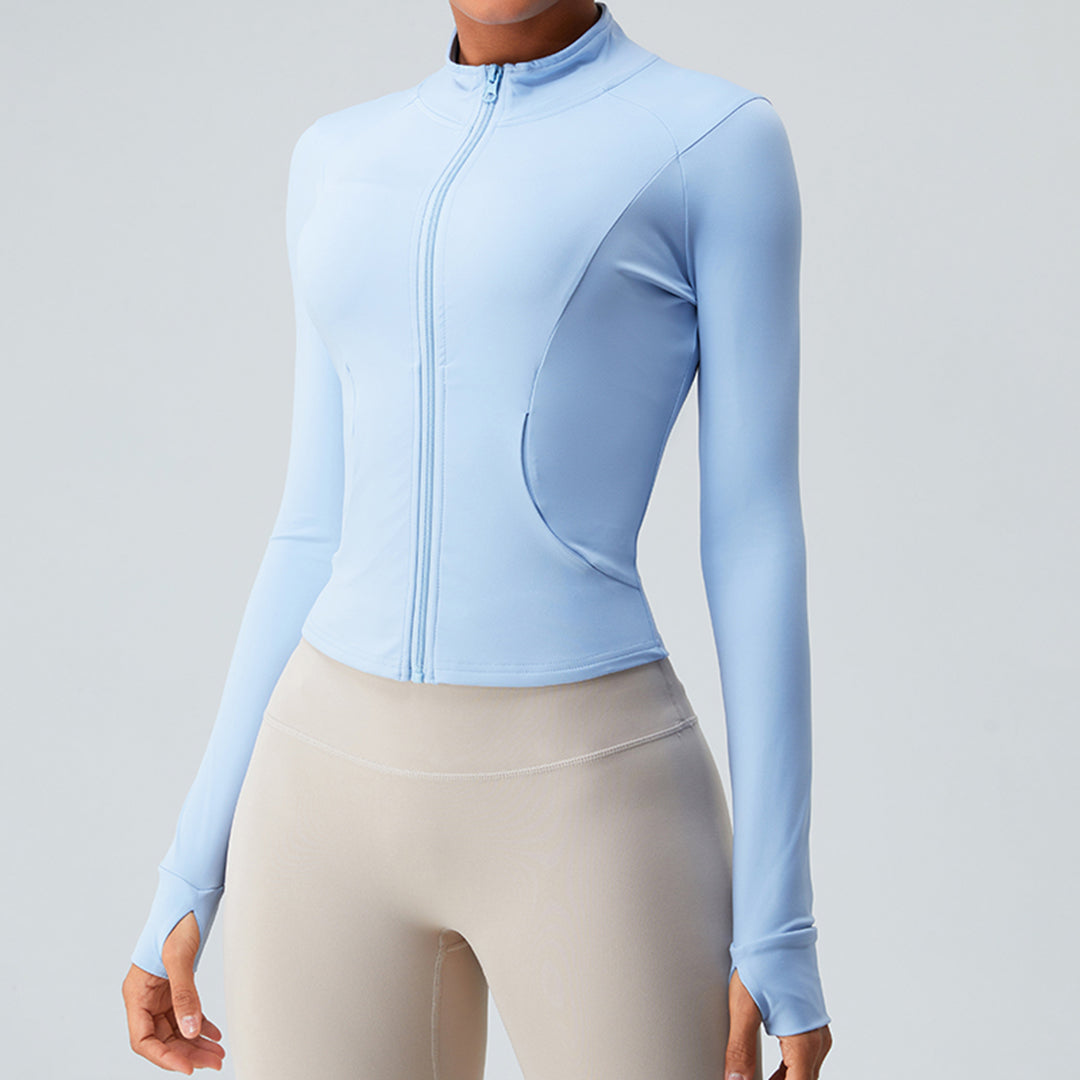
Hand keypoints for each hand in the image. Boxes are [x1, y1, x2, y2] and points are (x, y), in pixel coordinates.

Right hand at [122, 912, 225, 1072]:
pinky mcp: (175, 987)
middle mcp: (145, 996)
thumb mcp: (180, 957)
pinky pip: (185, 1014)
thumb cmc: (177, 920)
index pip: (143, 1039)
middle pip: (162, 1038)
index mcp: (136, 992)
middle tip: (213, 1061)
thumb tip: (189, 1031)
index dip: (164, 1056)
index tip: (188, 1067)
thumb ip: (184, 995)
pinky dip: (199, 1026)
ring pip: (175, 1029)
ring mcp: (160, 993)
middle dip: (186, 1053)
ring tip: (218, 1053)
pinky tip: (214, 1034)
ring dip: (195, 1043)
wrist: (189, 897)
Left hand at [725, 967, 831, 1079]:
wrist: (778, 929)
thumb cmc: (763, 960)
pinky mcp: (811, 1024)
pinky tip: (769, 1074)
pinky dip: (788, 1072)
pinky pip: (803, 1060)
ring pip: (804, 1074)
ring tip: (753, 1079)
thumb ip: (740, 1050)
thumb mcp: (744, 1008)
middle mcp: (817, 1040)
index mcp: (804, 1041)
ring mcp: (817, 1032)